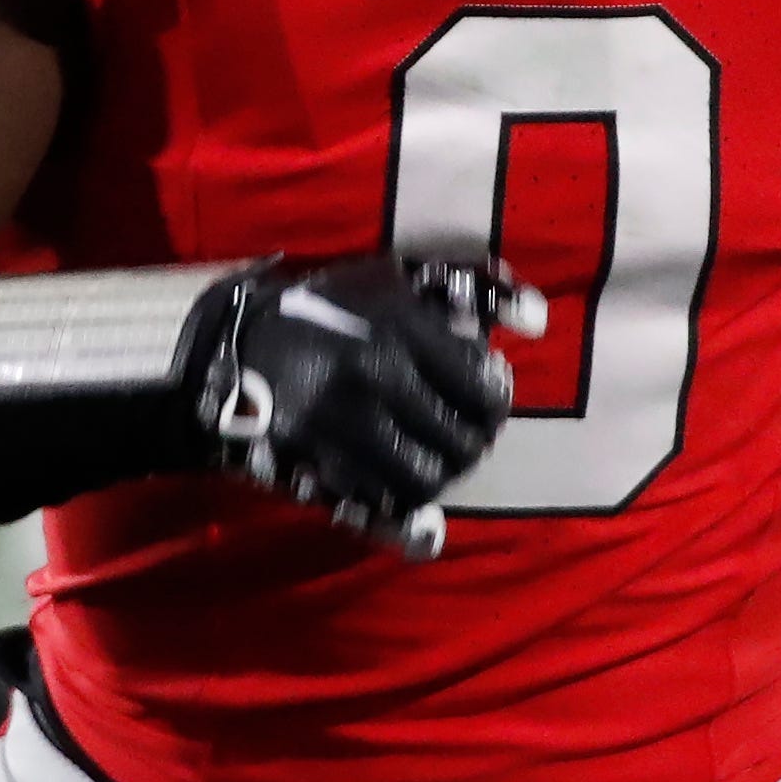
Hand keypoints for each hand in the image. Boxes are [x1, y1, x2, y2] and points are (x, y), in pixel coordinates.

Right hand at [181, 258, 541, 557]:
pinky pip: (380, 497)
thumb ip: (469, 294)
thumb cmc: (332, 309)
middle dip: (474, 441)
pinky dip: (401, 494)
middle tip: (469, 433)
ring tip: (439, 456)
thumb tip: (538, 318)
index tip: (490, 398)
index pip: (484, 389)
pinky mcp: (314, 458)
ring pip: (425, 478)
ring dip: (443, 473)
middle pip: (461, 440)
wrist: (242, 342)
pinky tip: (401, 470)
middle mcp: (374, 376)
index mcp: (399, 327)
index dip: (498, 402)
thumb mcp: (394, 284)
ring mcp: (342, 423)